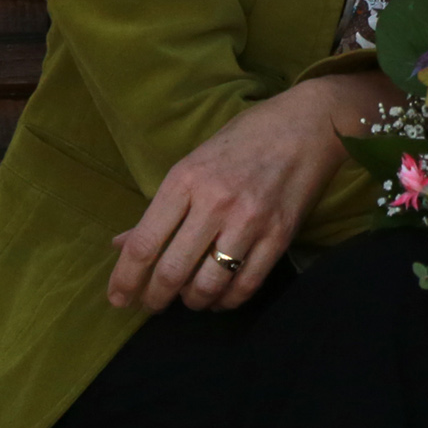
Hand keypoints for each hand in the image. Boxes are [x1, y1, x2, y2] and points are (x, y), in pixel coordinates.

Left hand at [107, 71, 387, 313]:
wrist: (309, 123)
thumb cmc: (245, 138)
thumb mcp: (195, 163)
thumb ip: (160, 208)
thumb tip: (121, 244)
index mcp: (186, 180)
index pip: (144, 244)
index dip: (125, 280)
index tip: (117, 298)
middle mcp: (215, 203)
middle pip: (171, 272)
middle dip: (154, 299)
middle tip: (151, 304)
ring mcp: (249, 221)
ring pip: (208, 286)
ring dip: (192, 301)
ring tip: (189, 297)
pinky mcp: (279, 236)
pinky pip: (245, 285)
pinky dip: (227, 300)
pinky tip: (220, 296)